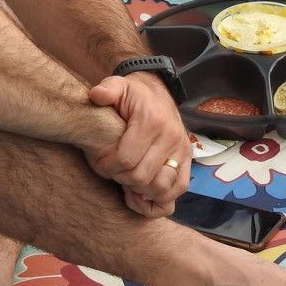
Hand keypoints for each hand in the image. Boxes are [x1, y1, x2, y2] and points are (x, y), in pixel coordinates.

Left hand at [86, 73, 190, 216]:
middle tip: (111, 172)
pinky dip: (160, 199)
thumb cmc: (134, 94)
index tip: (99, 162)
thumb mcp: (118, 86)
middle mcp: (171, 137)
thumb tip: (96, 95)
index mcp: (152, 121)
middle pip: (141, 177)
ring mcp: (183, 150)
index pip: (126, 159)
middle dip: (120, 179)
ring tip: (126, 182)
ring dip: (140, 191)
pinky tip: (142, 194)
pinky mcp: (188, 160)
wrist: (158, 92)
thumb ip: (107, 90)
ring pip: (161, 188)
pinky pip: (178, 189)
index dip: (107, 167)